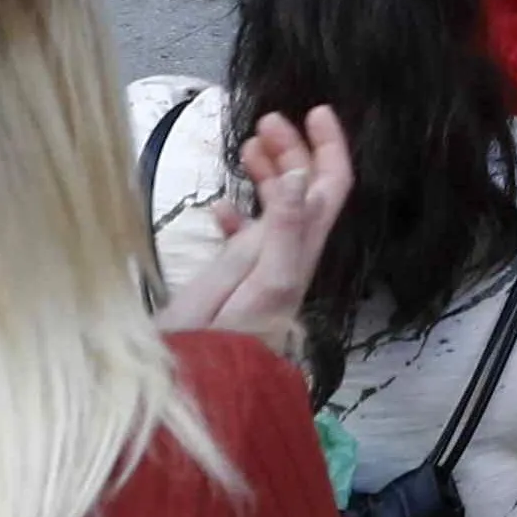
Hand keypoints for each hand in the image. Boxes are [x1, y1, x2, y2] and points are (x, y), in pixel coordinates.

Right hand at [154, 104, 355, 350]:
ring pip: (276, 212)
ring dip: (268, 175)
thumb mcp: (251, 285)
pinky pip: (247, 243)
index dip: (329, 149)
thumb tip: (300, 177)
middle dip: (293, 151)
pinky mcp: (238, 291)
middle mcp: (288, 262)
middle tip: (265, 121)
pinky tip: (217, 210)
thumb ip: (278, 233)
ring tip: (246, 146)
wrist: (187, 405)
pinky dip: (238, 218)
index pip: (330, 190)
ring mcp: (263, 275)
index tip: (315, 111)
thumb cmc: (214, 348)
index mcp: (297, 257)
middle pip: (305, 194)